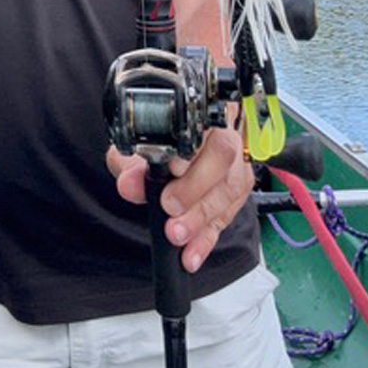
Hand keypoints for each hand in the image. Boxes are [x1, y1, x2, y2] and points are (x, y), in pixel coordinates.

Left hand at [106, 126, 253, 272]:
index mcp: (200, 114)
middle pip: (224, 156)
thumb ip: (130, 164)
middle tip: (169, 207)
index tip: (171, 169)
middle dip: (196, 187)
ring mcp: (236, 164)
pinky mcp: (237, 193)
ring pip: (230, 188)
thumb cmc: (157, 146)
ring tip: (177, 234)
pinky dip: (207, 238)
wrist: (170, 154)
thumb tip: (129, 184)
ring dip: (201, 217)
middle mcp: (225, 133)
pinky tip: (192, 253)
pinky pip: (227, 217)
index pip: (204, 126)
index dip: (191, 150)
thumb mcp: (135, 149)